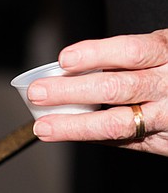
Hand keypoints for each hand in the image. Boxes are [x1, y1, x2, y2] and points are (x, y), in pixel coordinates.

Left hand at [27, 29, 167, 155]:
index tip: (64, 59)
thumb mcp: (162, 52)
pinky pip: (125, 141)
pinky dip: (94, 137)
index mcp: (167, 53)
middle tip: (38, 93)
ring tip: (44, 127)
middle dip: (72, 91)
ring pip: (118, 123)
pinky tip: (70, 133)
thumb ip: (127, 60)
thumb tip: (68, 70)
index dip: (96, 54)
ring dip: (75, 125)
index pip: (131, 51)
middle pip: (118, 88)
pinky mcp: (166, 141)